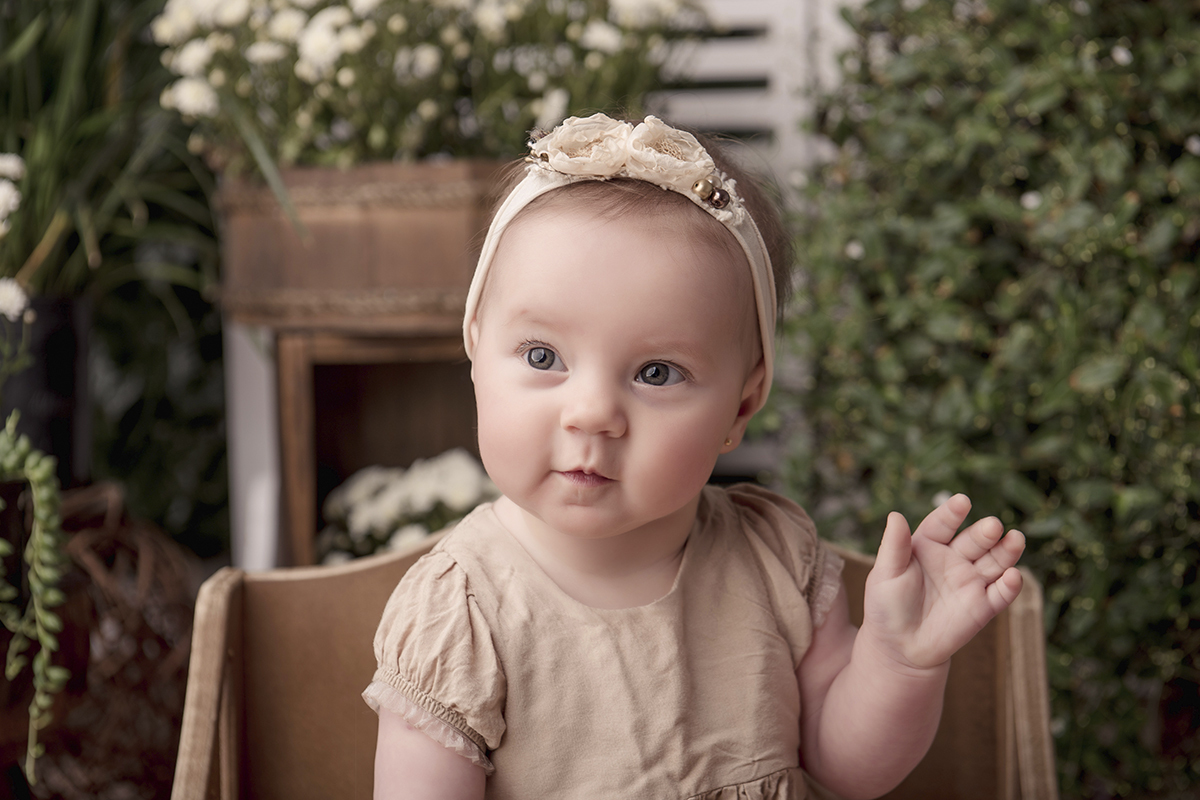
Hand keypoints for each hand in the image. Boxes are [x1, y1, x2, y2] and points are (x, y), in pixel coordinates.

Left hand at [860, 494, 1024, 671]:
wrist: (900, 648)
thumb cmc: (887, 606)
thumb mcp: (886, 574)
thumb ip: (893, 546)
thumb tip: (895, 515)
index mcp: (927, 545)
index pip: (942, 524)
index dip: (952, 513)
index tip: (962, 502)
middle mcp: (953, 559)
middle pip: (974, 540)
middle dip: (985, 532)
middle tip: (993, 526)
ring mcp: (970, 582)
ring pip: (994, 562)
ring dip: (1007, 551)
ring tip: (1016, 539)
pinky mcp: (983, 607)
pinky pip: (1001, 594)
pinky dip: (1010, 585)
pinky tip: (1013, 576)